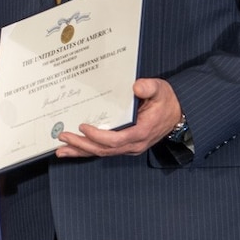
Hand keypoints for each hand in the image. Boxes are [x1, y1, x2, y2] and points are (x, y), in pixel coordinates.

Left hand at [55, 78, 181, 157]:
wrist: (178, 113)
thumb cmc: (166, 101)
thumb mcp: (160, 89)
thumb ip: (149, 87)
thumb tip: (137, 86)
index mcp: (141, 132)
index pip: (115, 140)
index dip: (97, 136)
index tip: (83, 126)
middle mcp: (133, 144)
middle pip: (103, 150)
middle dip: (82, 145)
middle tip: (63, 137)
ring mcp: (128, 147)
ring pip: (101, 152)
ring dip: (81, 151)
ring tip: (61, 150)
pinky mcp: (124, 145)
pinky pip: (104, 150)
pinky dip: (87, 150)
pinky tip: (73, 149)